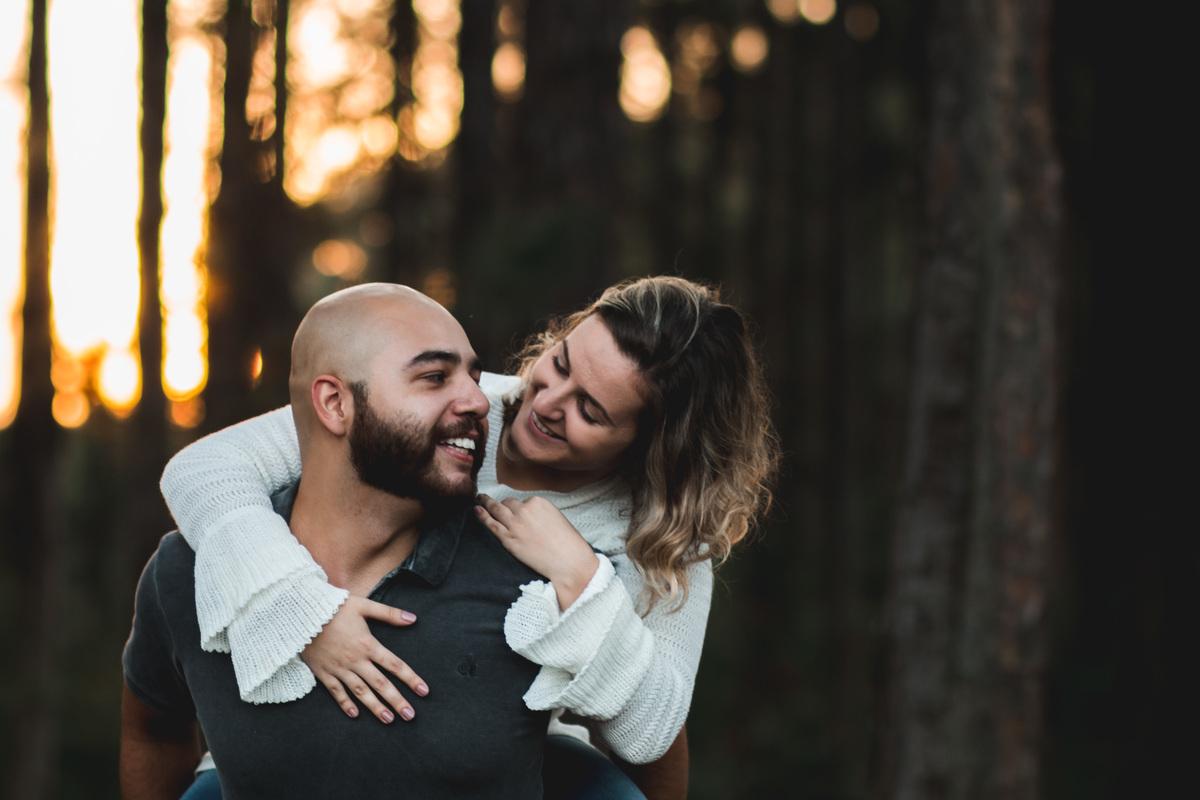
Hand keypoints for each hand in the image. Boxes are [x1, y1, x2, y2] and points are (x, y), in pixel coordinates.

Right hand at [301, 596, 428, 722]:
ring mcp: (339, 669)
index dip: (411, 679)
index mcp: (368, 645)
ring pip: (360, 692)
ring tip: (389, 720)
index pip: (395, 665)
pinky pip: (336, 692)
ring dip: (375, 707)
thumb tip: (413, 618)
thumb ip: (389, 613)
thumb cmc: (335, 608)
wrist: (302, 614)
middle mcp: (356, 660)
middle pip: (380, 684)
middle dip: (397, 700)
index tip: (424, 691)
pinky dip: (345, 704)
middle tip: (410, 716)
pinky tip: (355, 715)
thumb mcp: (364, 605)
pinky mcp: (324, 673)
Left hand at [475, 494, 599, 609]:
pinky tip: (476, 510)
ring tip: (480, 498)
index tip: (518, 512)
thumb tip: (528, 517)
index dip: (520, 507)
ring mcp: (515, 524)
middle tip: (492, 502)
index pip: (523, 501)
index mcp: (539, 502)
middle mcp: (525, 510)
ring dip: (486, 502)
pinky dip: (482, 515)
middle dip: (503, 505)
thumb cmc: (567, 543)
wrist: (568, 561)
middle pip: (508, 503)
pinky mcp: (508, 539)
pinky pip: (491, 524)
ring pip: (497, 509)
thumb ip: (541, 514)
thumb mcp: (556, 519)